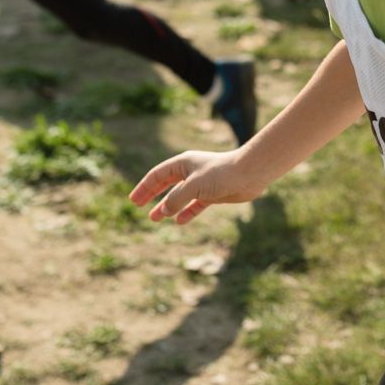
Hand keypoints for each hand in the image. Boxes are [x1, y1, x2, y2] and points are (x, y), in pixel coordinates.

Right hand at [128, 148, 266, 224]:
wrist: (250, 173)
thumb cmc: (221, 174)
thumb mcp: (193, 186)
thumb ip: (176, 199)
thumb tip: (164, 210)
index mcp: (183, 163)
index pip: (157, 175)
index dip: (144, 187)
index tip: (134, 200)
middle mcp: (191, 172)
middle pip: (166, 184)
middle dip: (152, 195)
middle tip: (139, 206)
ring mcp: (202, 183)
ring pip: (179, 196)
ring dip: (167, 207)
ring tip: (155, 218)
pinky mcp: (213, 194)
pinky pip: (195, 205)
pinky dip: (186, 212)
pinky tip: (179, 221)